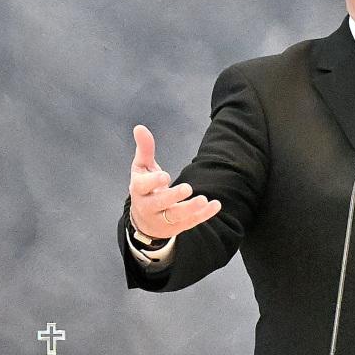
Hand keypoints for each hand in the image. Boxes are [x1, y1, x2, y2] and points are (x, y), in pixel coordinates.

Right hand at [128, 124, 221, 239]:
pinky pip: (191, 222)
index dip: (153, 182)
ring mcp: (162, 219)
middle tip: (187, 188)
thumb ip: (144, 149)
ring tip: (203, 199)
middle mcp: (148, 207)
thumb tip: (140, 127)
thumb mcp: (141, 169)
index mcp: (139, 190)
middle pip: (159, 203)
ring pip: (176, 216)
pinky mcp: (176, 227)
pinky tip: (216, 205)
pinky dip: (204, 215)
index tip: (165, 176)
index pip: (142, 187)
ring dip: (190, 209)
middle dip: (173, 196)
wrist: (144, 220)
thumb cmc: (145, 188)